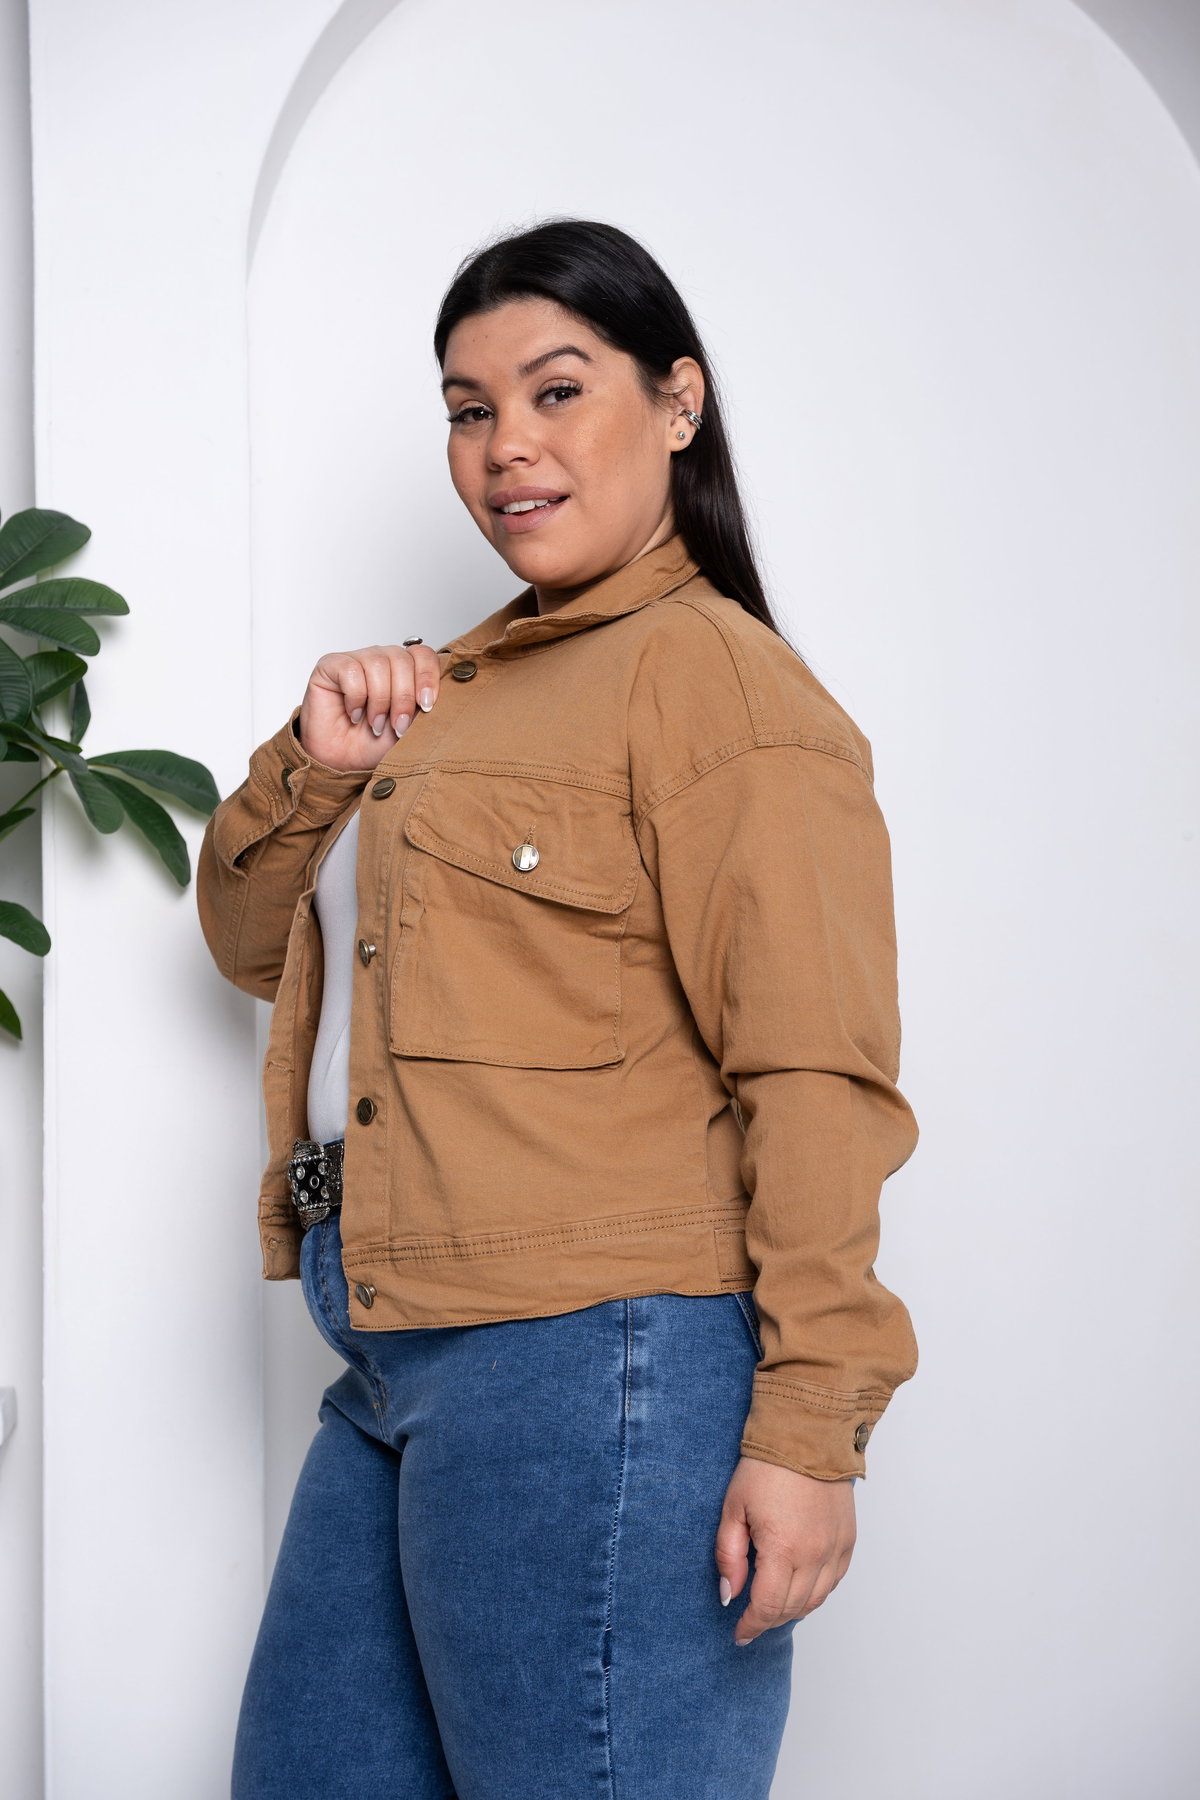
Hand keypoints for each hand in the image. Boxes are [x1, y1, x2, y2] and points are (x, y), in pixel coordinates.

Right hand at [297, 643, 442, 770]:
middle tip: (398, 725)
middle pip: (401, 659)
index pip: (422, 654)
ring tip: (376, 724)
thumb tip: (433, 695)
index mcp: (403, 670)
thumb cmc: (374, 744)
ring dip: (380, 700)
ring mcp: (356, 659)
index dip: (427, 676)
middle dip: (403, 697)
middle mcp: (381, 660)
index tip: (427, 705)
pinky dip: (356, 697)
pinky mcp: (330, 665)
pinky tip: (354, 714)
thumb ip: (422, 706)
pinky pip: (350, 671)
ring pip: (377, 663)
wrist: (343, 762)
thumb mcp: (409, 728)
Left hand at [715, 1456, 855, 1644]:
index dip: (751, 1625)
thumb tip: (730, 1593)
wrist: (807, 1435)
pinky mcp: (848, 1539)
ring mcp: (836, 1548)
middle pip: (792, 1608)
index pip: (768, 1607)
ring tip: (773, 1605)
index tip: (739, 1633)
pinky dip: (816, 1591)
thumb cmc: (766, 1467)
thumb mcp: (734, 1508)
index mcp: (784, 1548)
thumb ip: (730, 1555)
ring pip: (816, 1599)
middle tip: (751, 1618)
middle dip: (768, 1619)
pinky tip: (800, 1586)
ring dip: (793, 1609)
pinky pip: (834, 1581)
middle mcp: (815, 1554)